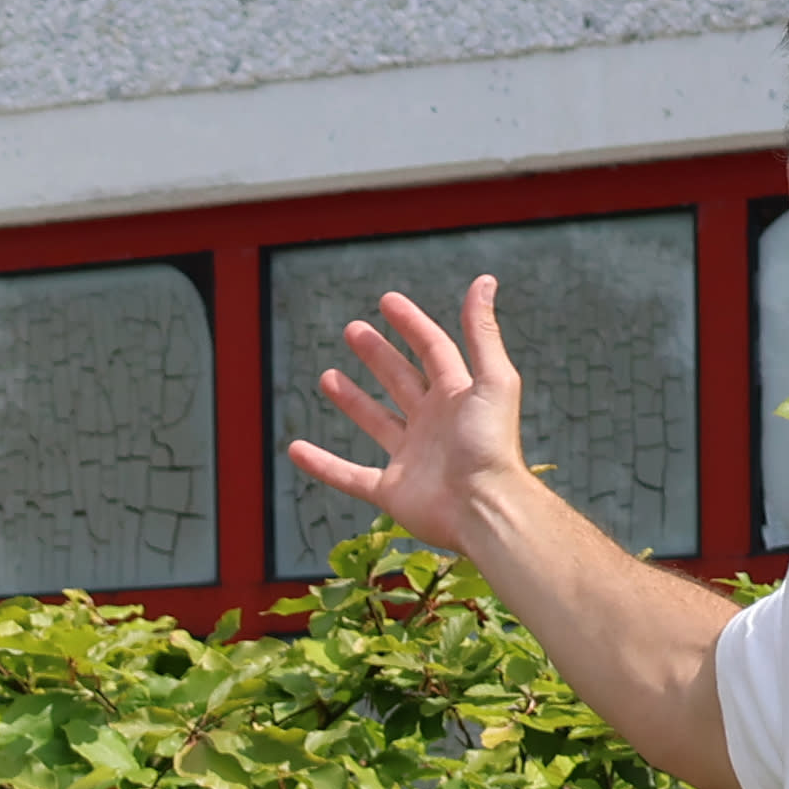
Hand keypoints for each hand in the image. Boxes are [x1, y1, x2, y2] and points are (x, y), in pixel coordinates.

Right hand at [284, 275, 532, 561]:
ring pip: (375, 422)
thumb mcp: (492, 378)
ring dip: (352, 400)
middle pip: (401, 380)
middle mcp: (433, 423)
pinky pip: (350, 476)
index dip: (411, 324)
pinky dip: (323, 465)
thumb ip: (483, 332)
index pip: (432, 350)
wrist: (483, 506)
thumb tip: (485, 281)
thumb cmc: (491, 443)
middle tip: (352, 330)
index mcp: (457, 395)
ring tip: (328, 376)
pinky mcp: (391, 491)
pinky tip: (296, 450)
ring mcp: (411, 457)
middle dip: (377, 354)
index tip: (386, 302)